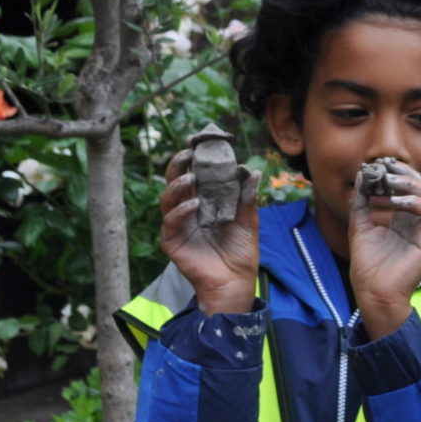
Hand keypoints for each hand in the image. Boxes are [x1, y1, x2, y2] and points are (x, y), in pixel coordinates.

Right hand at [160, 148, 261, 315]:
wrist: (236, 281)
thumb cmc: (241, 251)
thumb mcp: (249, 221)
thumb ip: (247, 197)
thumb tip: (252, 170)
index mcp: (203, 201)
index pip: (194, 173)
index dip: (194, 157)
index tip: (199, 139)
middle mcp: (187, 209)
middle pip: (175, 180)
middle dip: (179, 163)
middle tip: (188, 152)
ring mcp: (177, 224)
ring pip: (167, 198)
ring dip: (178, 185)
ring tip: (191, 177)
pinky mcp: (172, 241)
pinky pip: (171, 221)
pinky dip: (181, 210)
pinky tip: (193, 204)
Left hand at [348, 157, 420, 333]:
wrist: (372, 291)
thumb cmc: (367, 264)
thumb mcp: (360, 224)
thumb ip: (363, 200)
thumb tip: (364, 173)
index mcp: (404, 217)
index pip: (409, 186)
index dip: (397, 171)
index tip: (380, 164)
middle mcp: (418, 222)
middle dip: (405, 172)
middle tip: (387, 167)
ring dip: (410, 184)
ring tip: (389, 181)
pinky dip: (414, 201)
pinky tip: (395, 202)